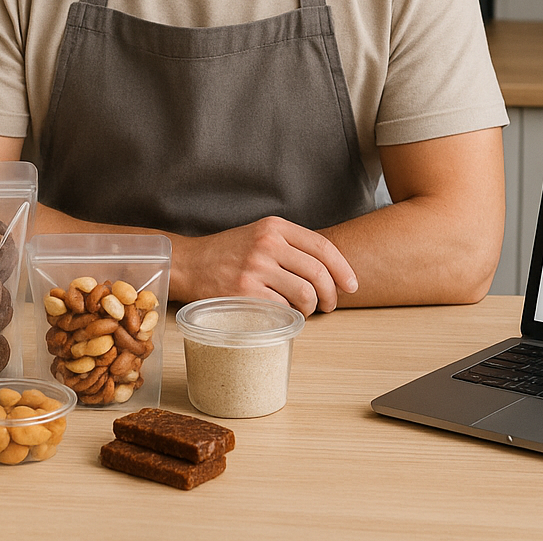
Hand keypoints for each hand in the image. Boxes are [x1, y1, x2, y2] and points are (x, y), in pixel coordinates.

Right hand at [175, 216, 357, 315]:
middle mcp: (267, 244)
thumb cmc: (229, 253)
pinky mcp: (245, 293)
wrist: (190, 264)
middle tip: (329, 304)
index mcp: (275, 227)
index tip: (352, 285)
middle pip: (318, 273)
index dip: (343, 269)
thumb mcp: (260, 234)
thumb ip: (291, 245)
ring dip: (311, 308)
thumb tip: (330, 269)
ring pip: (305, 294)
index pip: (323, 247)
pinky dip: (289, 315)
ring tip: (305, 310)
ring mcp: (255, 269)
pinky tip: (284, 313)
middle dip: (331, 294)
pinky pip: (283, 308)